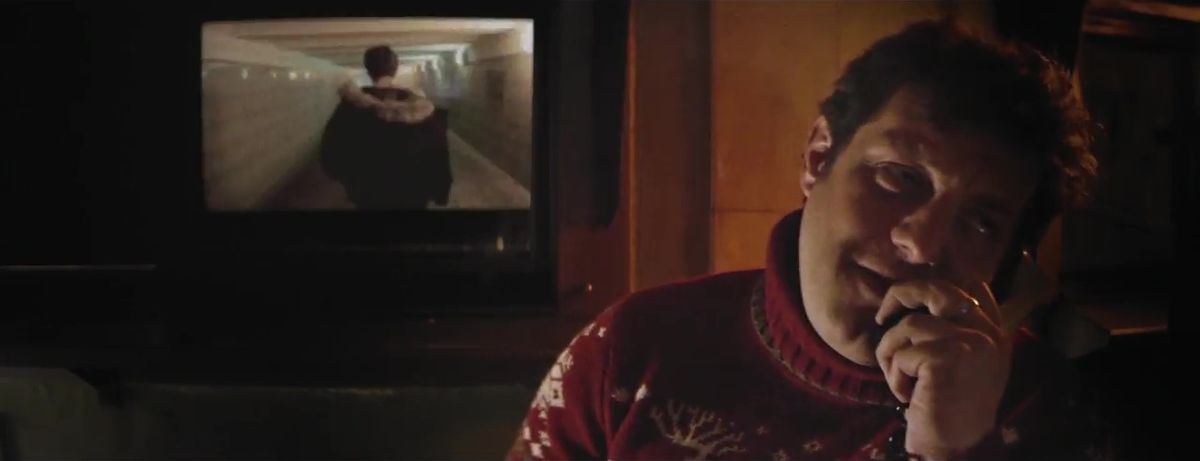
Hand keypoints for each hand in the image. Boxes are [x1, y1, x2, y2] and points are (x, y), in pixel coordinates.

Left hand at [874, 279, 1011, 460]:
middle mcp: (987, 333)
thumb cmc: (950, 406)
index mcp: (992, 331)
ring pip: (909, 325)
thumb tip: (927, 291)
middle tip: (882, 317)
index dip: (937, 277)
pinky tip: (907, 396)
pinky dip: (894, 375)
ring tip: (900, 379)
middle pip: (935, 289)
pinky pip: (902, 353)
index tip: (910, 289)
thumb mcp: (964, 363)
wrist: (957, 447)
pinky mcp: (947, 359)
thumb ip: (957, 328)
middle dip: (900, 296)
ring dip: (891, 352)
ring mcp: (971, 344)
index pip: (970, 283)